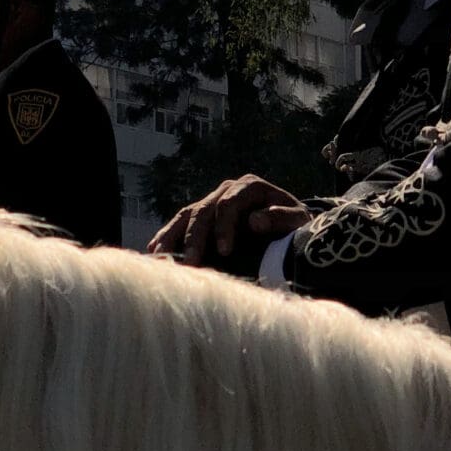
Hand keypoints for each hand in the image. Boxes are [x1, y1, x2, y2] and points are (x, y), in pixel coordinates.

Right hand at [147, 175, 310, 265]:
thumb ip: (281, 218)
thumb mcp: (298, 221)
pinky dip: (167, 236)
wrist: (289, 225)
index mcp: (249, 186)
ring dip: (172, 237)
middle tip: (190, 264)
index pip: (229, 204)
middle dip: (195, 238)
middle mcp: (226, 190)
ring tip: (161, 257)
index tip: (223, 252)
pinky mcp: (201, 216)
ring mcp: (211, 201)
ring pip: (186, 216)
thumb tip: (255, 221)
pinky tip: (153, 251)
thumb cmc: (295, 225)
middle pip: (203, 211)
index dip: (224, 227)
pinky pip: (180, 223)